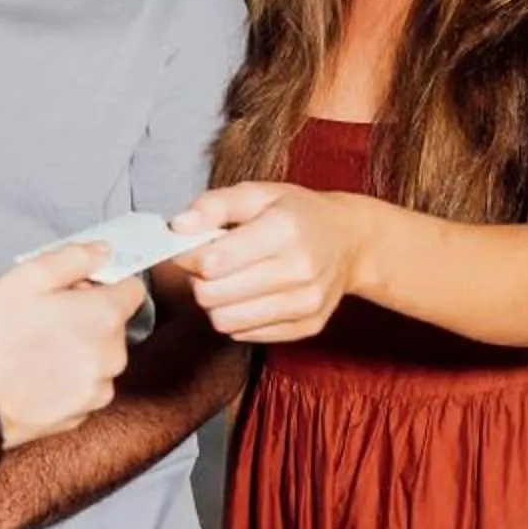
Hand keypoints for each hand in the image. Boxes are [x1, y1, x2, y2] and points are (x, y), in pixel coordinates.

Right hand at [0, 241, 147, 449]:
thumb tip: (103, 252)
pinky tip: (35, 373)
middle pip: (114, 324)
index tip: (76, 287)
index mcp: (103, 317)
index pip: (132, 289)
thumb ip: (73, 259)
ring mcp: (98, 388)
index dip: (103, 283)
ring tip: (34, 348)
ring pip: (100, 356)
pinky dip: (67, 378)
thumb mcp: (25, 279)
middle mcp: (111, 355)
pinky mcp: (82, 413)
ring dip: (78, 348)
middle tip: (43, 317)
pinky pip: (85, 385)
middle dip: (87, 316)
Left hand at [172, 183, 364, 344]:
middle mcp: (299, 269)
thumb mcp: (257, 194)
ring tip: (229, 281)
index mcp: (284, 229)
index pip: (212, 262)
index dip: (187, 257)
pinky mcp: (308, 326)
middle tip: (209, 266)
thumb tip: (178, 226)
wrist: (349, 241)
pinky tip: (250, 295)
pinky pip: (246, 335)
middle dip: (199, 281)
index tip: (189, 249)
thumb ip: (214, 205)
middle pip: (213, 296)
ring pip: (225, 321)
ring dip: (216, 303)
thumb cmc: (297, 214)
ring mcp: (306, 302)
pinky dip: (238, 317)